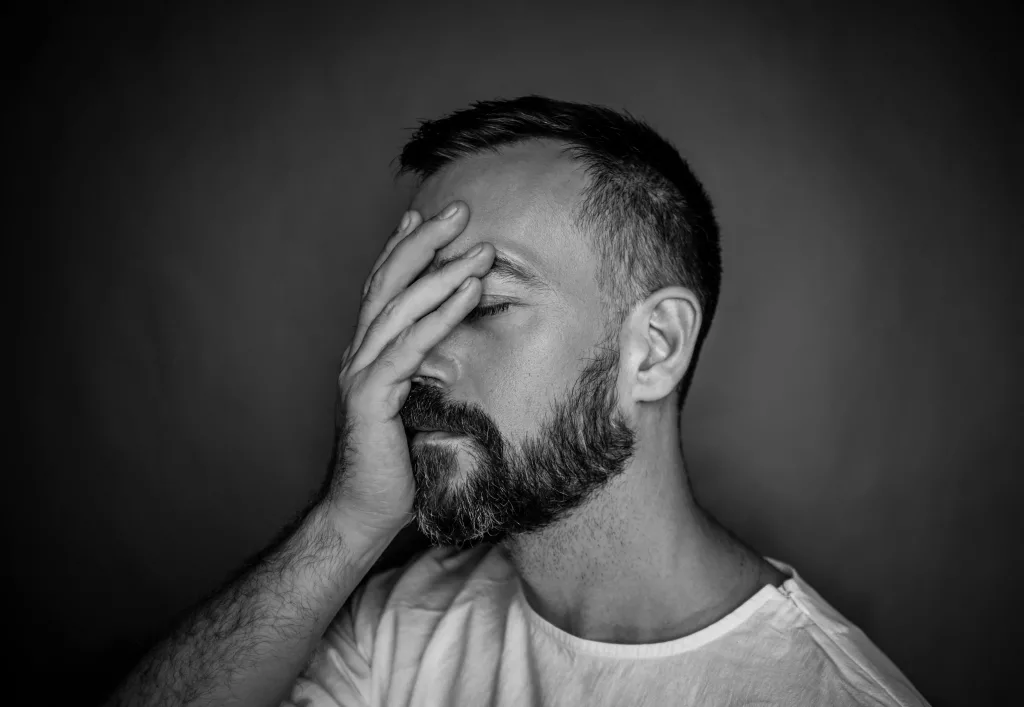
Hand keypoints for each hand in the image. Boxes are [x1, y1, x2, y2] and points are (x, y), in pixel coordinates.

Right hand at [324, 201, 493, 538]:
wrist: (365, 512)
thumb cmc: (397, 463)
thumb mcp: (416, 405)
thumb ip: (425, 373)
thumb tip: (458, 353)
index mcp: (367, 353)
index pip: (384, 289)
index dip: (403, 250)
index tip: (425, 217)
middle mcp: (358, 354)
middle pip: (389, 283)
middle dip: (425, 242)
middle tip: (459, 208)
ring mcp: (361, 372)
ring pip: (401, 307)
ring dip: (442, 272)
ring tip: (480, 247)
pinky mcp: (372, 396)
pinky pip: (411, 346)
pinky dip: (441, 315)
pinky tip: (468, 292)